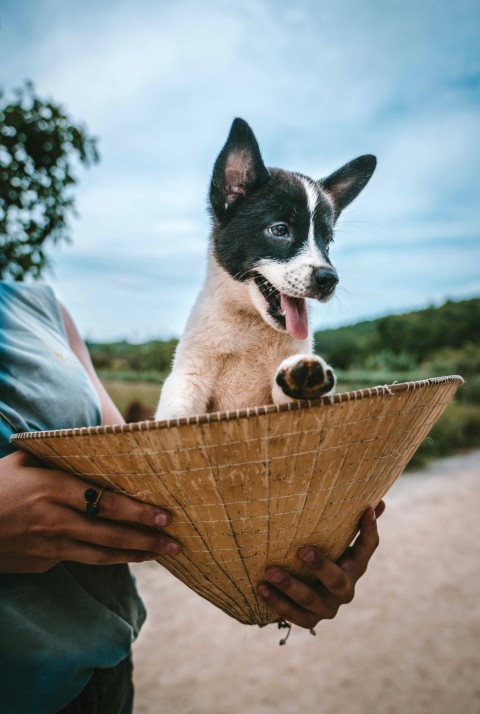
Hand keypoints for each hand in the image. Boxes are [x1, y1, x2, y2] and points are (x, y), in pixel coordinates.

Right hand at [0, 450, 180, 573]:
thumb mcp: (25, 460)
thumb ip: (61, 456)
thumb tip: (101, 441)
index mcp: (53, 488)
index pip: (106, 502)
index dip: (138, 511)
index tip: (165, 514)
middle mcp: (54, 520)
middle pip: (111, 535)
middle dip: (148, 540)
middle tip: (176, 542)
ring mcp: (48, 546)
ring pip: (101, 555)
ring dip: (135, 556)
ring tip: (161, 554)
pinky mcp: (43, 563)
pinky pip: (81, 559)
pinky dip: (107, 558)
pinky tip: (127, 556)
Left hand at [257, 501, 384, 628]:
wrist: (312, 595)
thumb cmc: (327, 555)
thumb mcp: (338, 540)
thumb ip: (353, 523)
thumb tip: (377, 501)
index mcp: (355, 566)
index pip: (368, 547)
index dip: (369, 530)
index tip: (365, 510)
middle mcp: (345, 590)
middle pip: (337, 581)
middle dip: (321, 567)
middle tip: (301, 551)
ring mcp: (328, 607)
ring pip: (311, 601)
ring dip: (290, 586)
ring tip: (270, 571)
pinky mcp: (309, 620)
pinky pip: (294, 615)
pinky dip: (277, 603)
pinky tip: (261, 587)